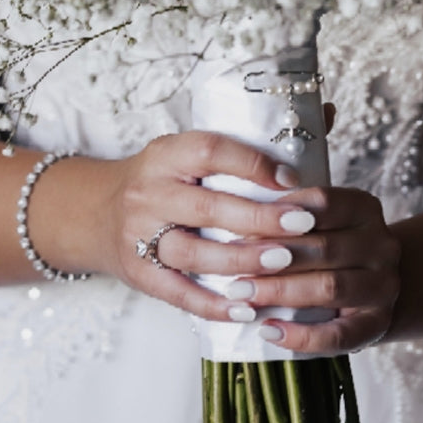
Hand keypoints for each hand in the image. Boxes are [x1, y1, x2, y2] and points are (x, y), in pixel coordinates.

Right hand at [89, 131, 314, 326]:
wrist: (97, 212)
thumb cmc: (164, 179)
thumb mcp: (191, 150)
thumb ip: (252, 140)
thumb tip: (324, 113)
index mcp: (167, 154)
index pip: (210, 151)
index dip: (252, 164)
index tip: (292, 179)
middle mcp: (150, 192)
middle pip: (207, 206)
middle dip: (258, 219)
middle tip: (302, 226)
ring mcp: (140, 236)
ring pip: (194, 253)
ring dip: (242, 262)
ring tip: (284, 264)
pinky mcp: (139, 274)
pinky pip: (179, 293)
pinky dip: (214, 304)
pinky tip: (248, 308)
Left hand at [158, 178, 401, 353]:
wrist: (368, 284)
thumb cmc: (326, 237)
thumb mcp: (318, 205)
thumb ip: (306, 166)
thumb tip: (318, 105)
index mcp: (365, 207)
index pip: (325, 202)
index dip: (285, 210)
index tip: (242, 216)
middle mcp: (382, 244)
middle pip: (325, 247)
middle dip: (274, 255)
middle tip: (231, 261)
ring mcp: (383, 287)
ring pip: (330, 288)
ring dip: (281, 293)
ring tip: (240, 294)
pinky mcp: (375, 327)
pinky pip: (339, 336)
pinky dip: (302, 337)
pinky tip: (267, 332)